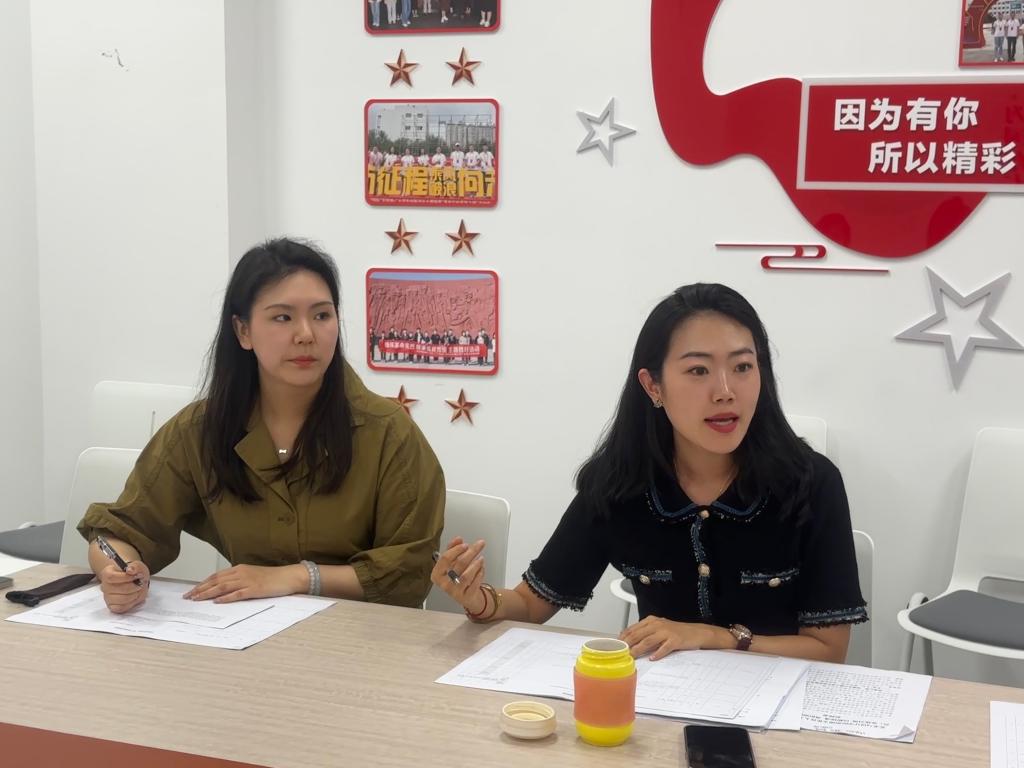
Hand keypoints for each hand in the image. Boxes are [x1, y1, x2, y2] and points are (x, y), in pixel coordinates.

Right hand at [98, 560, 150, 613]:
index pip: (111, 577)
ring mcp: (107, 597)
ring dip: (134, 595)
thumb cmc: (134, 573)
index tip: (137, 576)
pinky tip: (135, 597)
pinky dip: (132, 603)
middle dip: (134, 587)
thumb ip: (135, 566)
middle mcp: (104, 586)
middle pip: (118, 589)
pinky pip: (121, 608)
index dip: (126, 577)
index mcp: (107, 574)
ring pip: (121, 600)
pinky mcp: (112, 606)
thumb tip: (130, 570)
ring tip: (138, 590)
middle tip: (140, 583)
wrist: (135, 581)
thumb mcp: (137, 566)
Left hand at [184, 564, 305, 603]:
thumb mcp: (252, 575)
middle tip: (188, 597)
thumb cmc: (272, 577)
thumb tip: (223, 589)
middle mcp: (241, 573)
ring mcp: (248, 581)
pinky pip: (237, 594)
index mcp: (240, 568)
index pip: (216, 575)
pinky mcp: (255, 589)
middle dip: (200, 589)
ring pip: (223, 587)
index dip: (203, 583)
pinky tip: (217, 601)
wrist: (289, 576)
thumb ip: (238, 579)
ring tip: (197, 599)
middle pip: (216, 581)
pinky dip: (226, 598)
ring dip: (208, 593)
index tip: (192, 590)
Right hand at [430, 536, 486, 614]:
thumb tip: (458, 539)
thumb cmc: (458, 577)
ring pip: (467, 574)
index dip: (456, 550)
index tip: (465, 544)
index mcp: (437, 575)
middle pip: (459, 564)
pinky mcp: (466, 597)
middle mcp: (444, 584)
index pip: (445, 559)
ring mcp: (455, 592)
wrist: (468, 596)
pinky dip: (480, 573)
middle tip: (480, 544)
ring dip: (476, 564)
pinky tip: (481, 568)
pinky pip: (475, 582)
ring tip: (481, 558)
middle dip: (471, 552)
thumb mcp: (452, 563)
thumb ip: (453, 550)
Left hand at [619, 616, 713, 660]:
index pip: (633, 629)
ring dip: (638, 649)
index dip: (623, 638)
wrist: (696, 632)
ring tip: (632, 656)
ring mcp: (666, 632)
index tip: (616, 645)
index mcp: (651, 621)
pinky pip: (664, 648)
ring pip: (648, 641)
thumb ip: (645, 632)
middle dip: (628, 644)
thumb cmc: (676, 632)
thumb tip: (628, 639)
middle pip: (638, 634)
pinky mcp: (675, 640)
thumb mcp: (658, 628)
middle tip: (620, 653)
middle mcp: (657, 625)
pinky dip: (657, 653)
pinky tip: (652, 658)